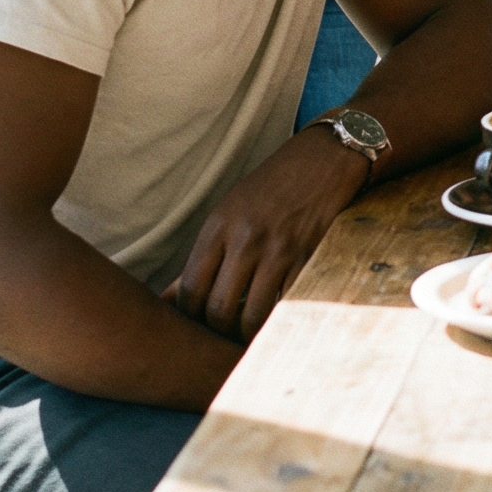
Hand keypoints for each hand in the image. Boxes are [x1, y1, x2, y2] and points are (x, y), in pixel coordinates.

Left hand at [164, 127, 366, 340]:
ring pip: (252, 315)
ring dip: (247, 332)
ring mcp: (279, 249)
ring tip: (247, 331)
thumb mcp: (228, 213)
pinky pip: (286, 304)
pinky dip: (278, 319)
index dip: (189, 316)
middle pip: (219, 308)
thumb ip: (202, 258)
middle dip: (218, 330)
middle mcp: (246, 239)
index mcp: (219, 226)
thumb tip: (168, 299)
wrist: (323, 159)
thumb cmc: (270, 188)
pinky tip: (275, 317)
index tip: (196, 323)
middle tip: (222, 332)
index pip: (191, 288)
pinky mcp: (309, 257)